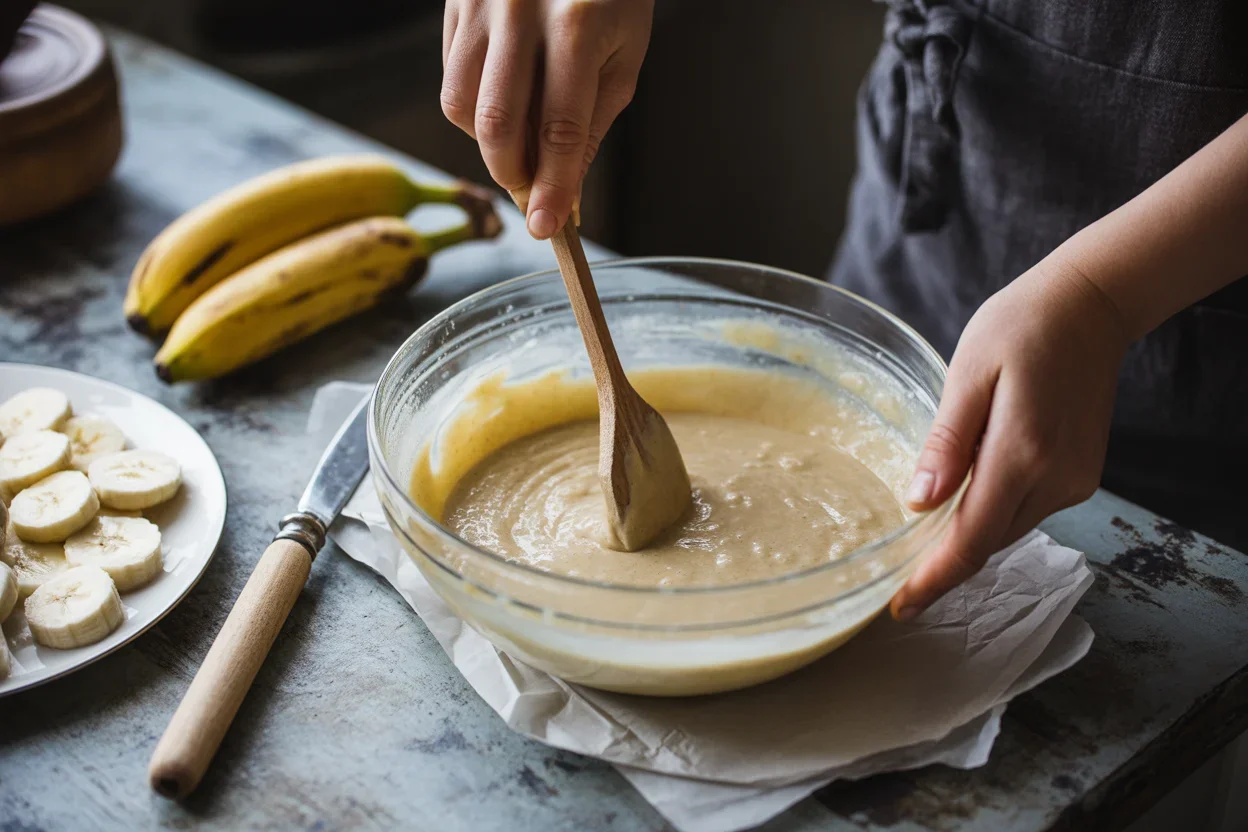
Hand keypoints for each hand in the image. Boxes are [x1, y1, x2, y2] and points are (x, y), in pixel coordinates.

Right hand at [441, 0, 653, 238]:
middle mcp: (519, 13)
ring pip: (461, 106)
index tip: (547, 228)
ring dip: (489, 144)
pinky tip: (505, 100)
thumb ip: (593, 121)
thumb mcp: (624, 51)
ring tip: (521, 141)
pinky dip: (474, 108)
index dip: (551, 187)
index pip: (559, 129)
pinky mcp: (453, 6)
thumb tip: (566, 188)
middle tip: (531, 197)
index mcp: (575, 27)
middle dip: (513, 176)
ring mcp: (479, 6)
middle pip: (497, 124)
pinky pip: (451, 78)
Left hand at [890, 258, 1129, 620]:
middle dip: (945, 565)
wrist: (1090, 305)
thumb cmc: (1021, 327)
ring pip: (1008, 529)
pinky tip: (967, 500)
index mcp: (1022, 453)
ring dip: (969, 538)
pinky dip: (994, 513)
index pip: (971, 539)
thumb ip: (946, 442)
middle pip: (989, 542)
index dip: (935, 578)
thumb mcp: (968, 375)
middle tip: (898, 582)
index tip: (901, 606)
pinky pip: (1027, 509)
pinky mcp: (1082, 474)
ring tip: (923, 546)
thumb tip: (918, 501)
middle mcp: (1056, 478)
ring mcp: (1075, 480)